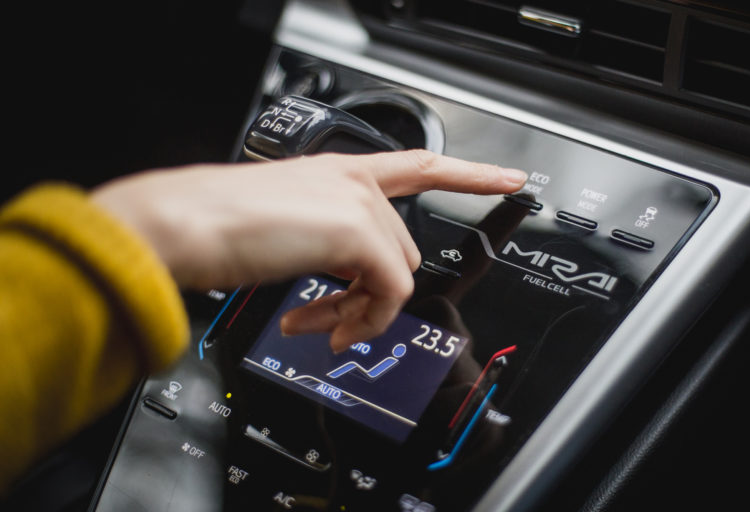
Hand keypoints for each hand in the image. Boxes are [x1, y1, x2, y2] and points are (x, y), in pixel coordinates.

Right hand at [91, 150, 526, 350]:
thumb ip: (325, 243)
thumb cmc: (216, 224)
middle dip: (369, 294)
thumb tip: (344, 281)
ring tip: (319, 325)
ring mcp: (357, 204)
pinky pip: (389, 292)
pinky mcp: (356, 232)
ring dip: (360, 311)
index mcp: (336, 171)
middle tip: (328, 318)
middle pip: (401, 250)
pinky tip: (323, 325)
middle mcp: (352, 182)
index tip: (507, 178)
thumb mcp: (284, 226)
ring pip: (397, 274)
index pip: (418, 165)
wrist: (183, 224)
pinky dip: (362, 319)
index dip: (469, 172)